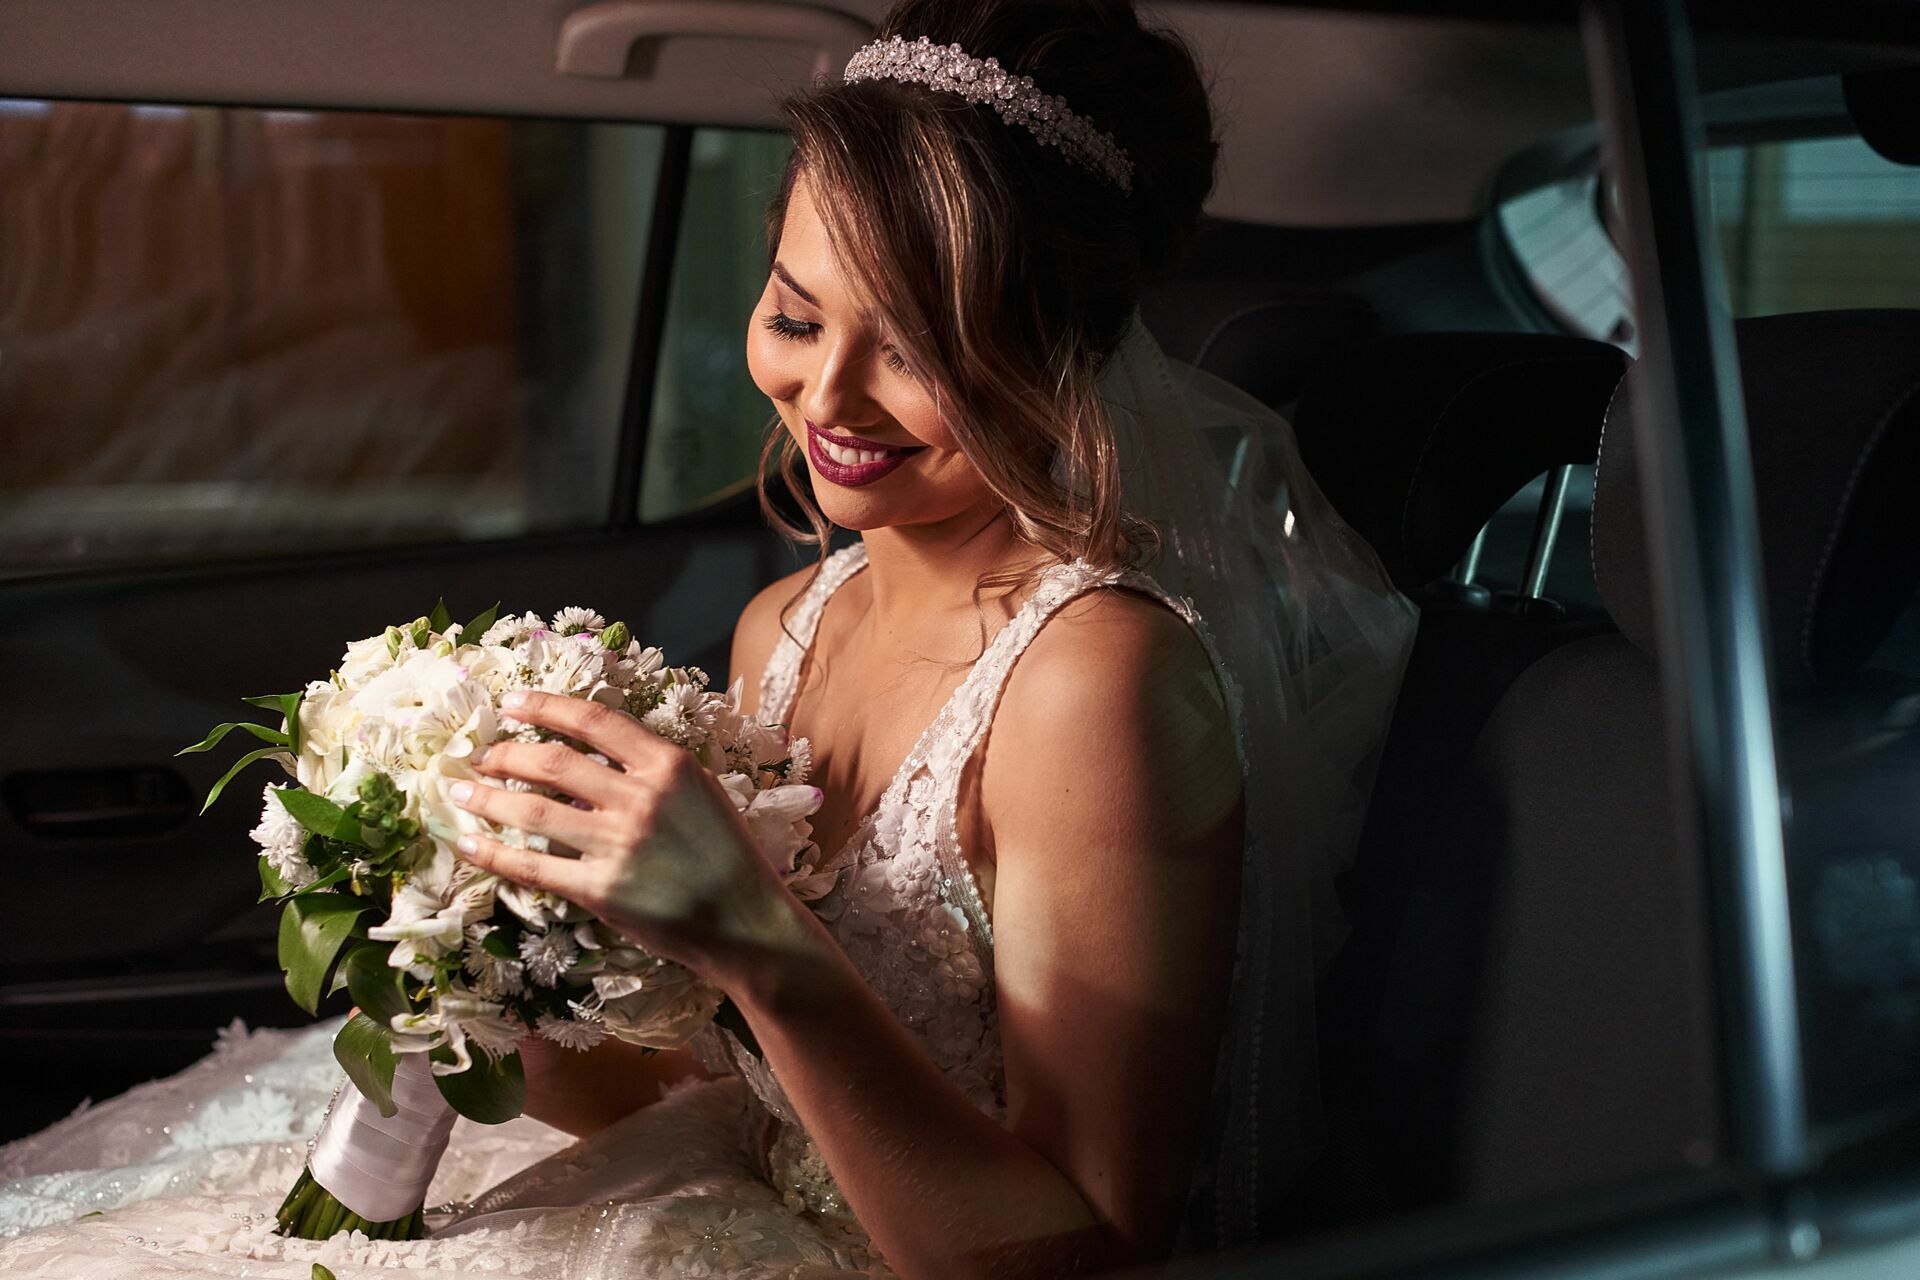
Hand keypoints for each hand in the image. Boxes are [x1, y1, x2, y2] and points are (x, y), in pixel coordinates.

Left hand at [448, 690, 800, 980]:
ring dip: (487, 798)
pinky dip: (494, 854)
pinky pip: (533, 866)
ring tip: (459, 793)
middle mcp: (641, 798)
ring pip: (534, 810)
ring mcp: (619, 845)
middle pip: (554, 761)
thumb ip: (649, 767)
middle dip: (505, 753)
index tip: (509, 702)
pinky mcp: (601, 891)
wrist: (745, 921)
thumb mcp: (700, 791)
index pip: (593, 720)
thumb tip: (586, 750)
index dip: (544, 706)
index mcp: (668, 765)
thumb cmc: (726, 854)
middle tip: (479, 754)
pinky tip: (469, 845)